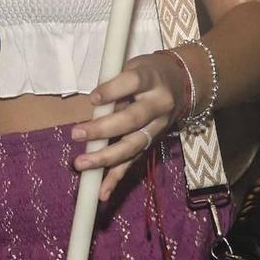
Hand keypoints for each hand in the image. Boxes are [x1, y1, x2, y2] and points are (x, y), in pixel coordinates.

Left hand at [70, 52, 181, 201]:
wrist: (182, 84)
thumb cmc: (149, 73)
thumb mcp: (134, 67)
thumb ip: (116, 85)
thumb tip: (94, 109)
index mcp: (152, 79)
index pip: (133, 83)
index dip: (112, 91)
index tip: (93, 99)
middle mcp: (159, 105)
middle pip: (132, 119)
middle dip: (103, 129)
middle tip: (76, 134)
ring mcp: (158, 127)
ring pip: (133, 145)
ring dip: (106, 158)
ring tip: (82, 164)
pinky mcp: (154, 143)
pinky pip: (134, 162)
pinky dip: (116, 178)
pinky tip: (102, 192)